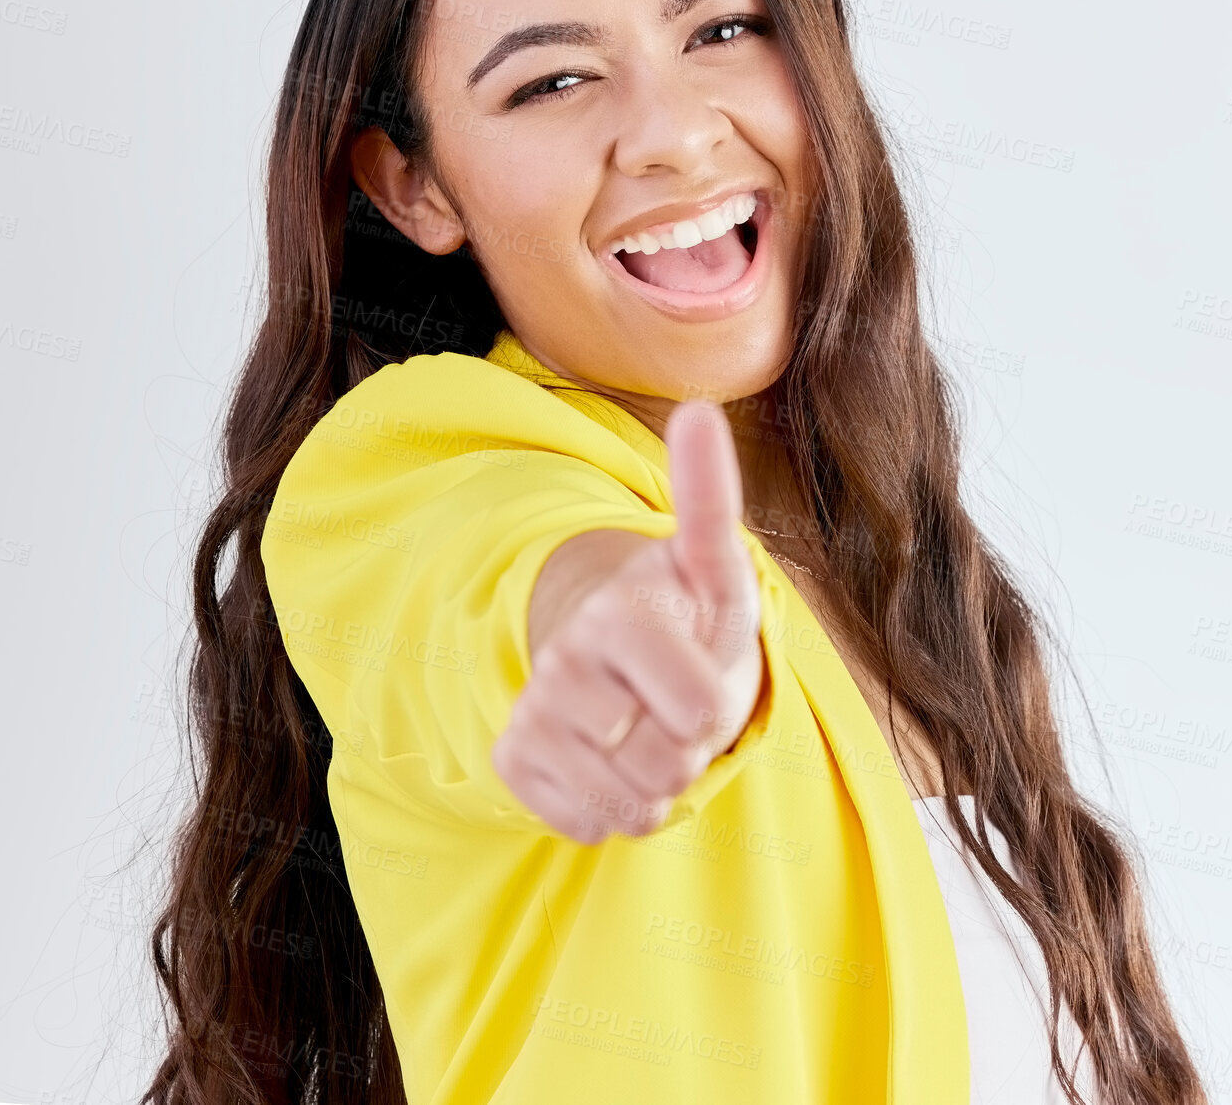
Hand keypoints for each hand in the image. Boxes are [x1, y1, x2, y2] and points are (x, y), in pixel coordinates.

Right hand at [491, 399, 763, 844]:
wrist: (628, 665)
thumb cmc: (688, 618)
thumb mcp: (715, 567)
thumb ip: (711, 498)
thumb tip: (699, 408)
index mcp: (617, 610)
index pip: (700, 711)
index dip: (715, 708)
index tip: (702, 667)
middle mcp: (565, 658)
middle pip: (668, 762)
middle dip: (688, 745)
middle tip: (675, 701)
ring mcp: (534, 711)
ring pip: (631, 802)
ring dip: (657, 781)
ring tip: (647, 726)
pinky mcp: (515, 759)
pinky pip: (592, 823)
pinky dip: (616, 807)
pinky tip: (610, 758)